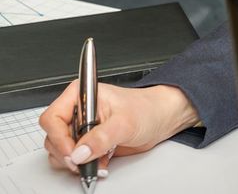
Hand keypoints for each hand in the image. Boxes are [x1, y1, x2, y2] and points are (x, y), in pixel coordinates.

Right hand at [39, 81, 199, 176]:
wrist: (161, 119)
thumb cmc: (147, 109)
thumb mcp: (125, 122)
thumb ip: (101, 137)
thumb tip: (80, 152)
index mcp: (80, 95)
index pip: (53, 118)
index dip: (58, 138)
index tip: (72, 153)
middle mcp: (78, 111)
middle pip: (53, 137)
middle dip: (66, 153)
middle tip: (82, 163)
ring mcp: (82, 127)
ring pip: (61, 150)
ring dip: (76, 161)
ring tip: (96, 162)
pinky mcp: (89, 142)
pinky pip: (76, 158)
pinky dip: (85, 165)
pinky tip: (101, 163)